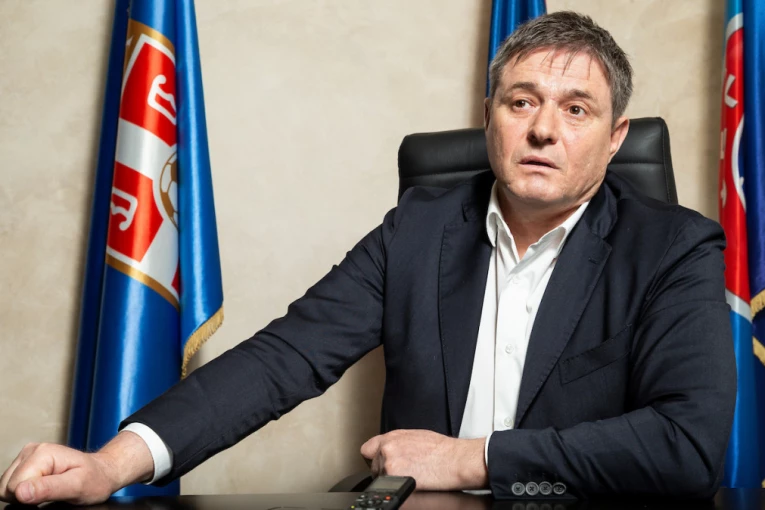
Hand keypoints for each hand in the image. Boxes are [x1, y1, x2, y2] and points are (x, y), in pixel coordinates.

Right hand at [0, 431, 153, 504]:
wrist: (102, 472)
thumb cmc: (94, 479)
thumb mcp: (77, 486)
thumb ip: (49, 488)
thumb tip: (21, 492)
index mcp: (42, 453)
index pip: (15, 487)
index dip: (29, 497)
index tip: (51, 494)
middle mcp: (31, 451)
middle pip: (7, 486)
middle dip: (25, 496)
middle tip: (51, 493)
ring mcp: (27, 456)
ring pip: (6, 486)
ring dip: (24, 494)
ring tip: (48, 489)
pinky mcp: (25, 464)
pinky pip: (12, 485)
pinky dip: (24, 491)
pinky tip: (42, 487)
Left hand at [360, 429, 487, 490]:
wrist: (455, 460)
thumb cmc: (442, 450)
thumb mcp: (416, 437)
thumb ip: (398, 443)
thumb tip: (391, 452)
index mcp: (392, 436)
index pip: (367, 449)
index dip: (374, 459)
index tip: (380, 464)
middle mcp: (388, 446)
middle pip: (372, 466)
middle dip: (383, 471)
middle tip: (402, 473)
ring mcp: (389, 460)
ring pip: (379, 477)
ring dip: (391, 479)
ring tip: (411, 476)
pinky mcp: (393, 475)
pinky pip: (387, 485)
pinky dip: (397, 486)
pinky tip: (412, 481)